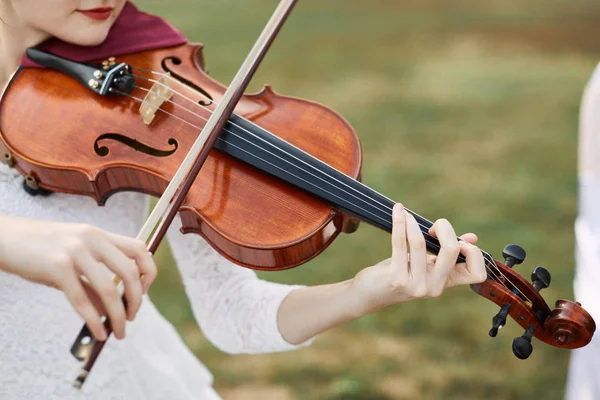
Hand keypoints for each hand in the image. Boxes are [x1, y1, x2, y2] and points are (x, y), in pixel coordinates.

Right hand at [0, 215, 156, 340]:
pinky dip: (94, 321)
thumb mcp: (72, 258)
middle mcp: (91, 239)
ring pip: (109, 289)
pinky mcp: (57, 268)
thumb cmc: (38, 250)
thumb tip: (109, 310)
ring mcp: (75, 252)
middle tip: (133, 317)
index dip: (148, 271)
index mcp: (98, 234)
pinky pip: (82, 300)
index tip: (143, 291)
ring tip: (119, 331)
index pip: (139, 248)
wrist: (3, 238)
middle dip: (136, 299)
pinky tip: (98, 333)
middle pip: (129, 271)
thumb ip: (93, 280)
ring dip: (118, 316)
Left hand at [350, 203, 486, 313]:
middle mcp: (434, 287)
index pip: (477, 274)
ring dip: (413, 223)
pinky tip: (398, 211)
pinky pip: (400, 243)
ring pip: (420, 243)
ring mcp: (415, 285)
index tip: (459, 241)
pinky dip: (400, 223)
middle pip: (451, 250)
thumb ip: (447, 254)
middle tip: (434, 226)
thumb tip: (472, 238)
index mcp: (446, 283)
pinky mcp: (396, 278)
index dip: (474, 253)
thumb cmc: (401, 274)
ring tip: (407, 214)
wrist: (371, 293)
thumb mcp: (426, 265)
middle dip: (444, 228)